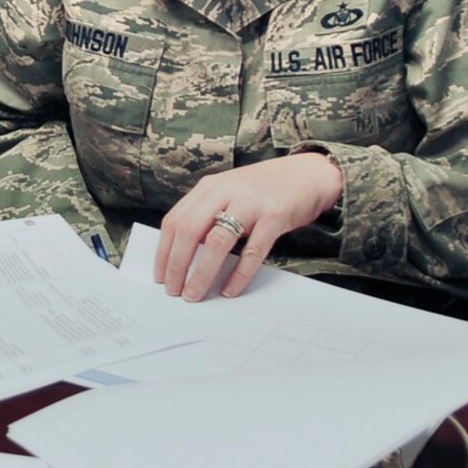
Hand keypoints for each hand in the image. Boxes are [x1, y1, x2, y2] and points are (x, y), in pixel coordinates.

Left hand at [153, 154, 344, 300]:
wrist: (309, 173)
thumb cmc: (265, 188)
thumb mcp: (229, 192)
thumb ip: (208, 213)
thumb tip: (183, 251)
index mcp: (209, 187)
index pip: (174, 220)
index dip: (163, 250)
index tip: (159, 274)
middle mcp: (225, 191)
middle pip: (188, 230)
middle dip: (176, 264)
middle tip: (172, 289)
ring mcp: (250, 203)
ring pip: (216, 242)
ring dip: (202, 273)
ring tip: (194, 293)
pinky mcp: (274, 216)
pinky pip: (252, 251)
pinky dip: (238, 274)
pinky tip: (230, 289)